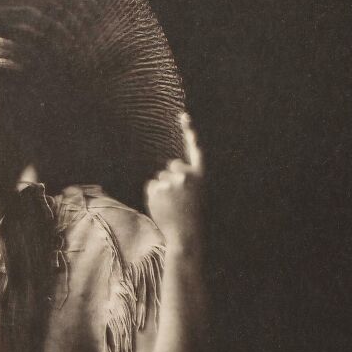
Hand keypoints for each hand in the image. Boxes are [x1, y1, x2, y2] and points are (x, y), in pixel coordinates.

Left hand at [145, 112, 203, 251]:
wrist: (186, 235)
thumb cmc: (191, 216)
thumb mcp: (196, 194)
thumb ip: (187, 179)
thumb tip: (170, 167)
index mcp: (200, 176)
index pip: (195, 150)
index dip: (189, 131)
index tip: (183, 115)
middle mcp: (187, 175)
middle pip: (171, 165)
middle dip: (171, 177)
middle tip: (178, 198)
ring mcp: (171, 181)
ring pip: (160, 178)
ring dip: (162, 189)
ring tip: (172, 205)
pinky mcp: (157, 189)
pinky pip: (151, 186)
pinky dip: (153, 196)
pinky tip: (163, 206)